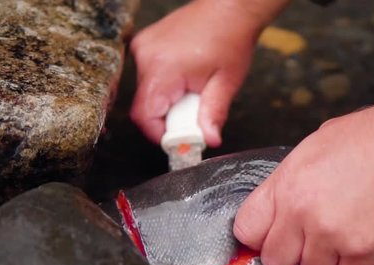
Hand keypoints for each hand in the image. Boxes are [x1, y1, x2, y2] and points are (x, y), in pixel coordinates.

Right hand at [130, 0, 288, 145]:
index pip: (145, 116)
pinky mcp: (145, 44)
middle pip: (145, 106)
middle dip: (169, 119)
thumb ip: (213, 114)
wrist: (229, 8)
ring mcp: (142, 47)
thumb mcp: (226, 83)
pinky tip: (187, 78)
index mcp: (163, 67)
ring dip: (168, 102)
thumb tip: (209, 140)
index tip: (181, 141)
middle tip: (195, 115)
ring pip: (147, 93)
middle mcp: (146, 56)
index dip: (160, 135)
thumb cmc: (231, 40)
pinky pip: (148, 77)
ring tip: (194, 91)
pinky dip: (166, 87)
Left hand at [233, 64, 373, 264]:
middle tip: (317, 240)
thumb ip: (291, 182)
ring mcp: (330, 234)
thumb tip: (281, 207)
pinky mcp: (362, 250)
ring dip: (329, 261)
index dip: (263, 237)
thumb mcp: (315, 147)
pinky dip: (360, 264)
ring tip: (350, 233)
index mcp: (286, 183)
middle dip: (294, 255)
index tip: (277, 236)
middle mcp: (301, 212)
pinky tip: (371, 237)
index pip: (247, 230)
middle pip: (275, 260)